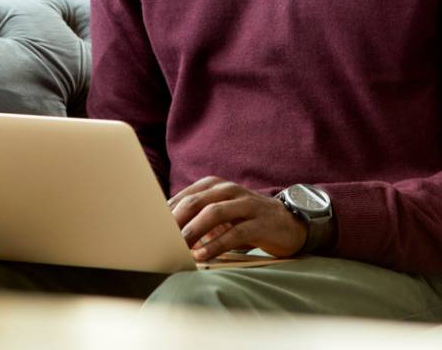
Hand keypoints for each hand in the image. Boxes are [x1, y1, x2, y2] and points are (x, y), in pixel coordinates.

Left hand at [167, 176, 307, 261]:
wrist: (289, 222)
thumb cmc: (247, 219)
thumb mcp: (222, 213)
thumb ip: (199, 217)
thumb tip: (167, 231)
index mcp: (216, 185)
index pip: (186, 195)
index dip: (168, 211)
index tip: (152, 228)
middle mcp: (229, 190)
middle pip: (197, 201)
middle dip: (177, 220)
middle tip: (160, 237)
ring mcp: (246, 204)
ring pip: (214, 213)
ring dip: (194, 231)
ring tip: (179, 247)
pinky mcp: (259, 222)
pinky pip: (235, 232)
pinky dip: (216, 244)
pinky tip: (203, 255)